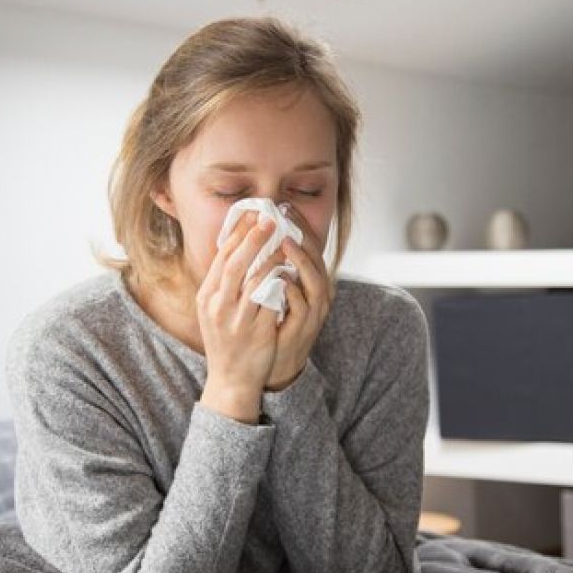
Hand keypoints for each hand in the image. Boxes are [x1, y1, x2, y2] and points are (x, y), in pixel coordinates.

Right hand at [197, 210, 283, 421]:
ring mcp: (236, 319)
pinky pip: (270, 301)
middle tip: (270, 219)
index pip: (221, 258)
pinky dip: (280, 282)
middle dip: (253, 238)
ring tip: (284, 242)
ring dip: (270, 258)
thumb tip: (238, 249)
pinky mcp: (256, 331)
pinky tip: (290, 270)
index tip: (251, 214)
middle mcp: (217, 306)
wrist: (230, 379)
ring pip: (254, 280)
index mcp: (206, 297)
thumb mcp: (215, 310)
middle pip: (235, 264)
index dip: (237, 234)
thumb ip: (224, 284)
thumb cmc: (226, 342)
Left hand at [264, 207, 334, 391]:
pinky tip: (279, 278)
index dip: (299, 226)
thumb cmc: (272, 325)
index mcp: (310, 282)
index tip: (283, 206)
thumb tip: (255, 237)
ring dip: (300, 261)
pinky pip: (302, 307)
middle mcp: (317, 295)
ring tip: (285, 243)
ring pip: (315, 281)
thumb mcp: (274, 292)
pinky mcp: (303, 329)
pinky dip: (292, 291)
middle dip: (302, 236)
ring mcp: (312, 313)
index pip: (309, 247)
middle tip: (285, 217)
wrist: (272, 365)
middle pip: (317, 259)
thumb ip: (270, 267)